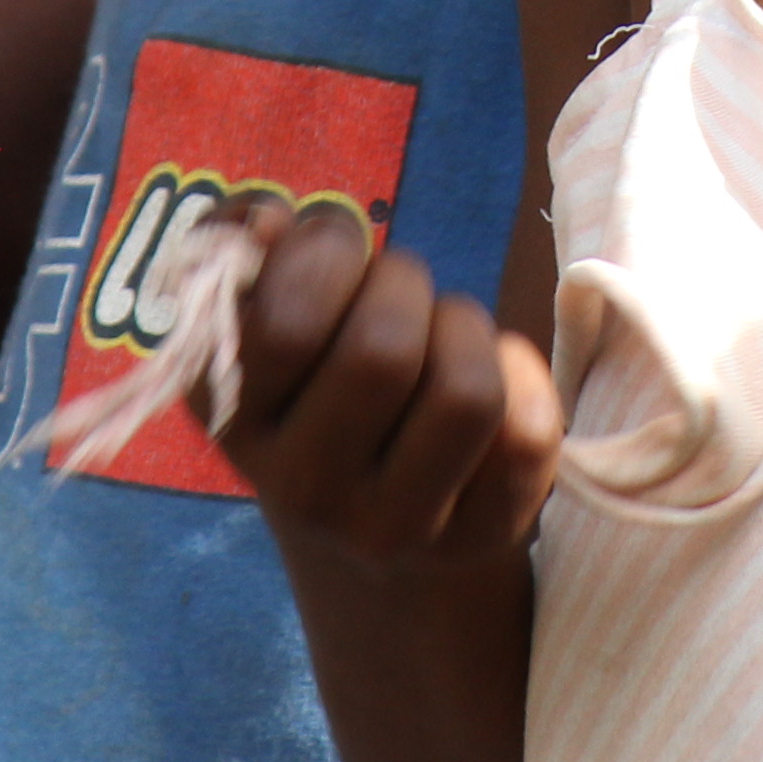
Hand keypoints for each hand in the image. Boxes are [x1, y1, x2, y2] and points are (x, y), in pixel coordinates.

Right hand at [213, 203, 563, 576]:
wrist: (362, 526)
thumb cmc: (318, 379)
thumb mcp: (263, 312)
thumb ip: (241, 242)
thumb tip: (268, 221)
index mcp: (236, 422)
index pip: (286, 327)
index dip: (328, 254)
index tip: (339, 254)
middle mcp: (304, 490)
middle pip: (383, 352)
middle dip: (405, 284)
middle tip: (396, 293)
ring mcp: (391, 528)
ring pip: (465, 393)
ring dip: (465, 329)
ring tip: (443, 333)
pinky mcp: (476, 540)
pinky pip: (526, 434)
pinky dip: (522, 376)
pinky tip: (494, 380)